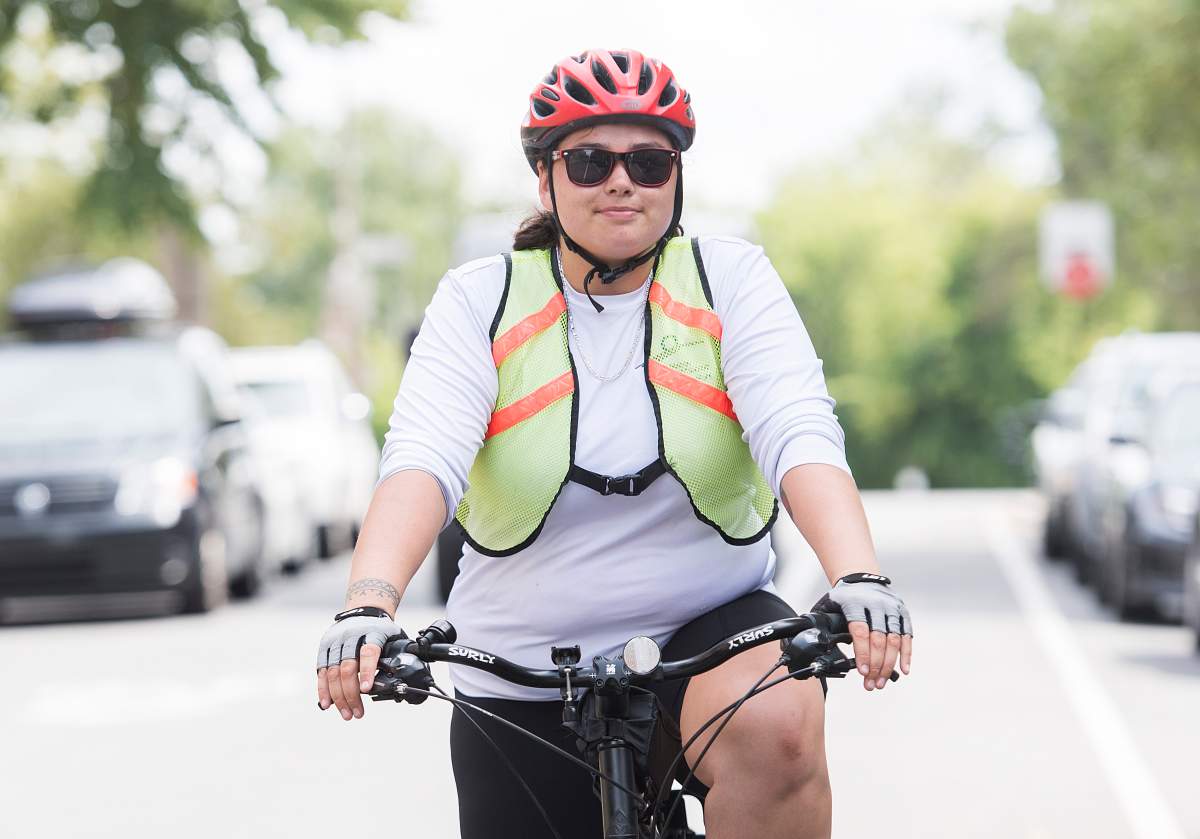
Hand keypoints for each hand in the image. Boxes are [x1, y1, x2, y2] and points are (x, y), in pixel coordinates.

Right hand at [315, 613, 398, 719]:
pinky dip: (323, 688)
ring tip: (346, 713)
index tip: (366, 690)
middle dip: (351, 694)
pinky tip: (327, 703)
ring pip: (332, 671)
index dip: (367, 671)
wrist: (364, 609)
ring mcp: (336, 641)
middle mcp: (352, 636)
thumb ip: (396, 656)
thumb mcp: (393, 636)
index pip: (368, 652)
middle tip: (357, 713)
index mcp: (372, 632)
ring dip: (338, 696)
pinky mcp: (324, 646)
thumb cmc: (381, 629)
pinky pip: (321, 670)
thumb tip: (403, 679)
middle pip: (348, 667)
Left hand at [811, 576, 912, 690]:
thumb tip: (812, 641)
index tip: (862, 672)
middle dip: (875, 665)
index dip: (862, 653)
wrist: (862, 578)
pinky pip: (907, 636)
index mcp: (855, 602)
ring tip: (881, 682)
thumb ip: (822, 621)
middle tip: (871, 684)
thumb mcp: (829, 604)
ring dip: (889, 664)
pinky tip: (903, 670)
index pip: (860, 631)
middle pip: (878, 639)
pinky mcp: (902, 613)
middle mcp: (876, 605)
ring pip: (894, 640)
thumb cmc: (843, 596)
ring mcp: (891, 609)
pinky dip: (906, 654)